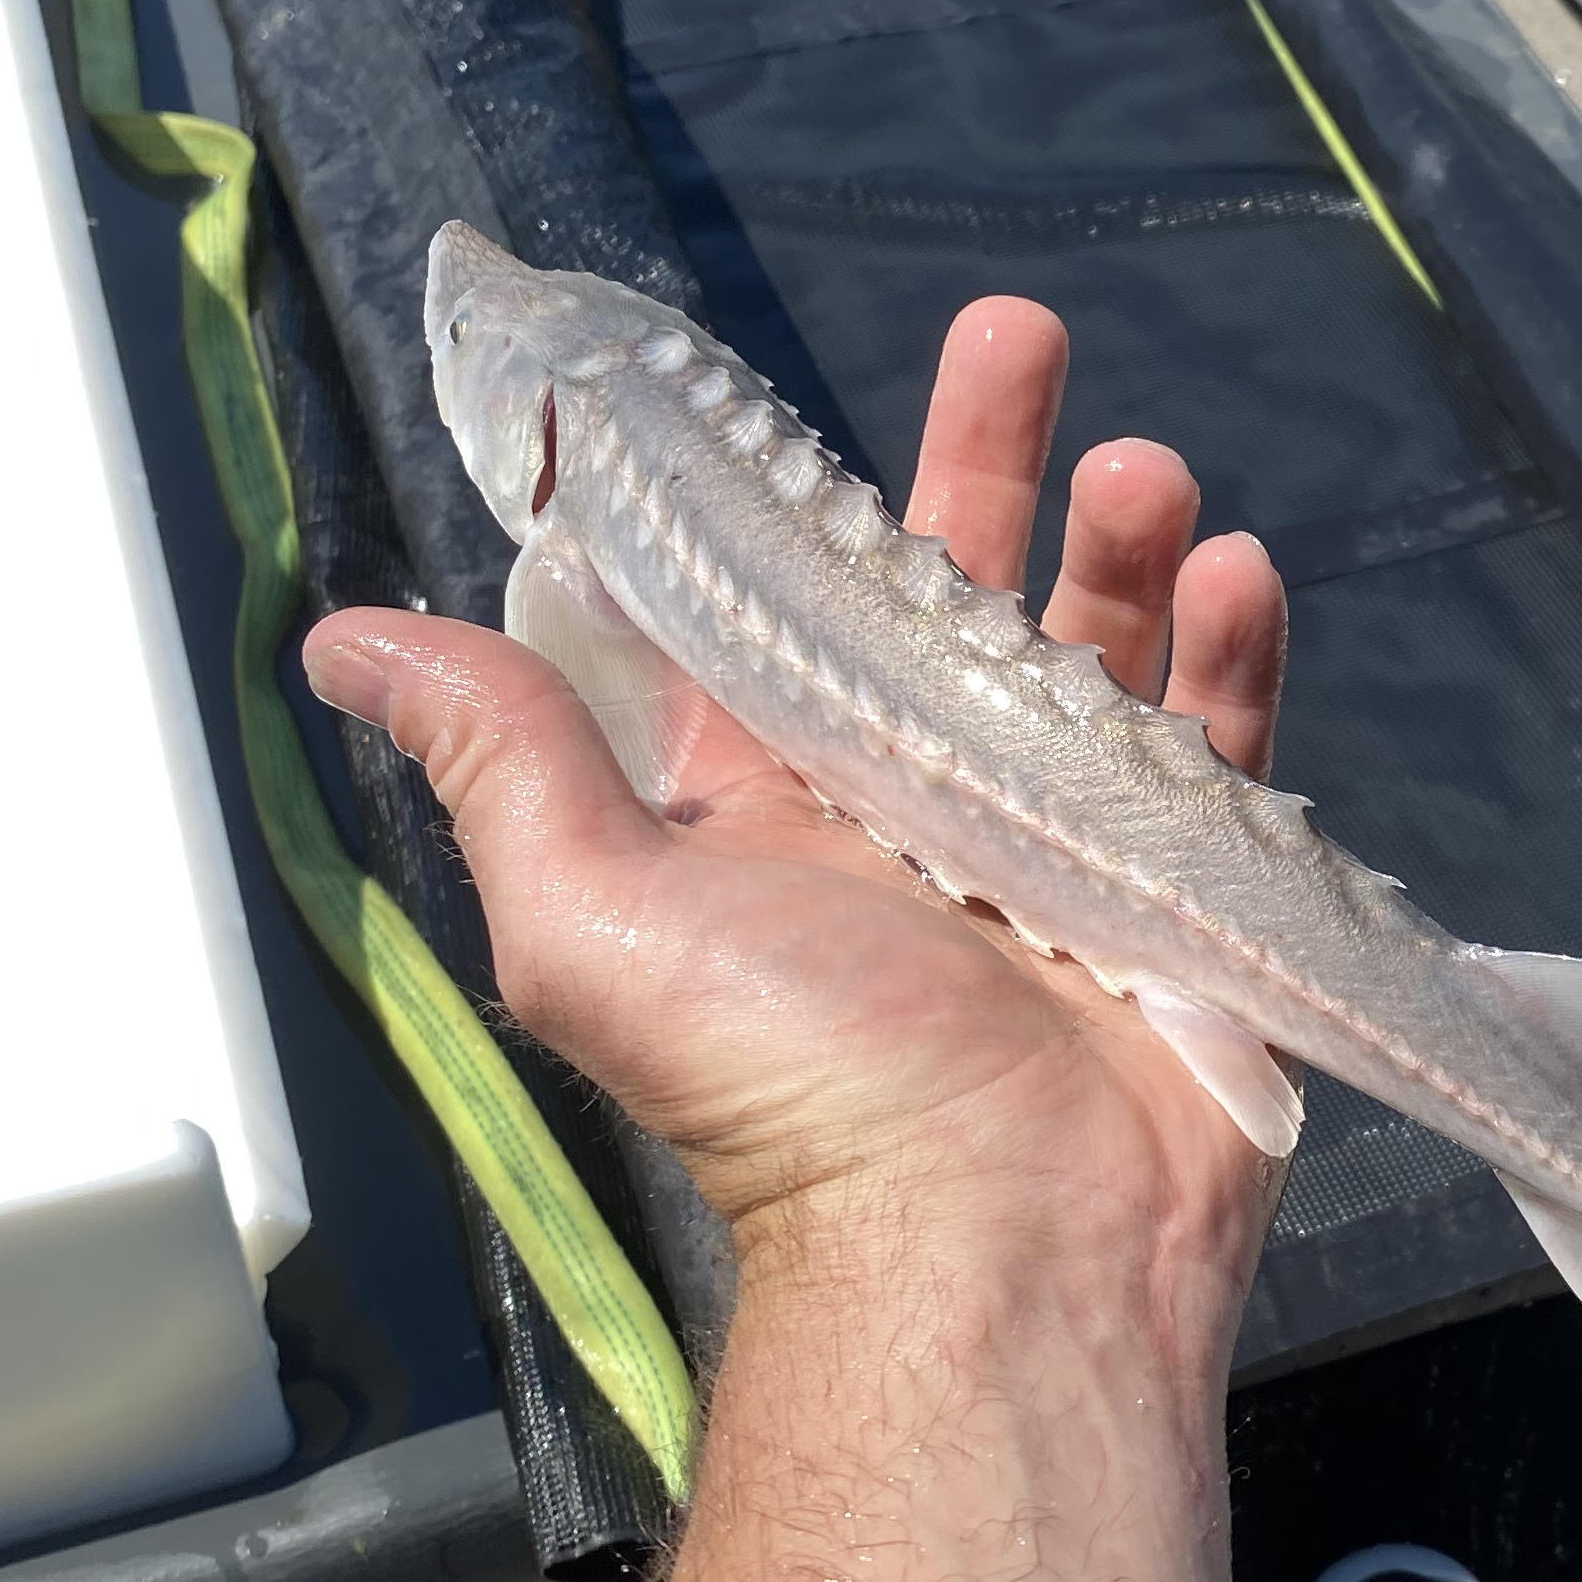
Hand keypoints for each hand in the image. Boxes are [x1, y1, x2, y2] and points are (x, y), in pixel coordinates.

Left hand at [302, 297, 1292, 1318]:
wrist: (998, 1246)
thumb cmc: (793, 1084)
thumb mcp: (592, 913)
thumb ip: (497, 757)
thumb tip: (341, 639)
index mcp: (768, 803)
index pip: (770, 610)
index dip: (781, 495)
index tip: (794, 386)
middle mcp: (908, 809)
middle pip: (949, 593)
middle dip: (986, 459)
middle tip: (1015, 334)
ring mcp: (1054, 845)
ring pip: (1093, 652)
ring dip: (1121, 546)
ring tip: (1141, 468)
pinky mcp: (1179, 890)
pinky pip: (1215, 751)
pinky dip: (1233, 656)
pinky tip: (1240, 574)